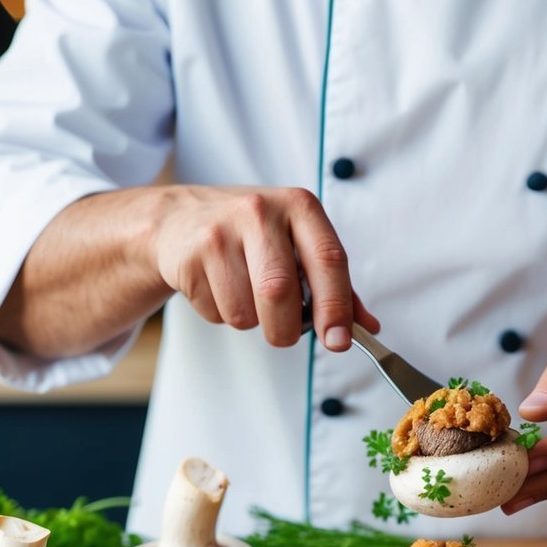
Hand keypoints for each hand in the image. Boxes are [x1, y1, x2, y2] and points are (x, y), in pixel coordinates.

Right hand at [153, 185, 378, 347]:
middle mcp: (260, 212)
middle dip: (286, 328)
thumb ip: (334, 284)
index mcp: (299, 206)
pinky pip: (216, 312)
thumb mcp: (297, 242)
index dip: (336, 305)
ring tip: (244, 293)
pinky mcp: (189, 256)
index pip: (327, 259)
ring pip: (245, 312)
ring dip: (251, 321)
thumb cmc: (251, 234)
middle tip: (285, 332)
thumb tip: (367, 327)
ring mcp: (220, 232)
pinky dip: (222, 315)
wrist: (179, 218)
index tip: (338, 340)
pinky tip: (218, 287)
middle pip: (279, 291)